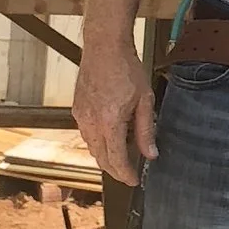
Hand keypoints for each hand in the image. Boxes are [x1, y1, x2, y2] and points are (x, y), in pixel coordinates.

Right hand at [76, 37, 158, 185]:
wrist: (104, 47)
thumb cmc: (126, 69)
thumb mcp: (144, 100)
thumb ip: (146, 130)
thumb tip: (151, 154)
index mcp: (110, 122)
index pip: (116, 160)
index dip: (126, 174)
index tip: (134, 181)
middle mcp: (91, 123)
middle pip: (101, 158)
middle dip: (116, 170)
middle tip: (130, 173)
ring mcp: (81, 116)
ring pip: (92, 148)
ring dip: (106, 156)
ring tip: (122, 155)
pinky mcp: (77, 109)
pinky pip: (87, 134)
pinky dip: (98, 142)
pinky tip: (110, 136)